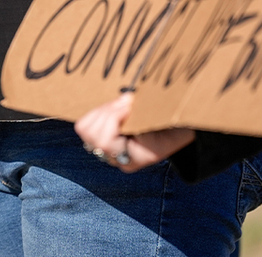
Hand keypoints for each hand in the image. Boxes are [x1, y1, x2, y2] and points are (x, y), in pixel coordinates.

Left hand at [74, 93, 195, 172]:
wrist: (177, 130)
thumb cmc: (172, 126)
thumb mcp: (163, 122)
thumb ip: (143, 114)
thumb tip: (124, 101)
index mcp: (133, 159)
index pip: (106, 142)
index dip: (113, 118)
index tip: (129, 104)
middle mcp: (117, 159)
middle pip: (92, 135)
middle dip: (107, 112)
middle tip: (126, 101)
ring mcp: (107, 150)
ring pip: (85, 130)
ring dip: (102, 111)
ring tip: (120, 104)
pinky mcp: (101, 139)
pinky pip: (85, 125)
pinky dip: (96, 112)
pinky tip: (113, 108)